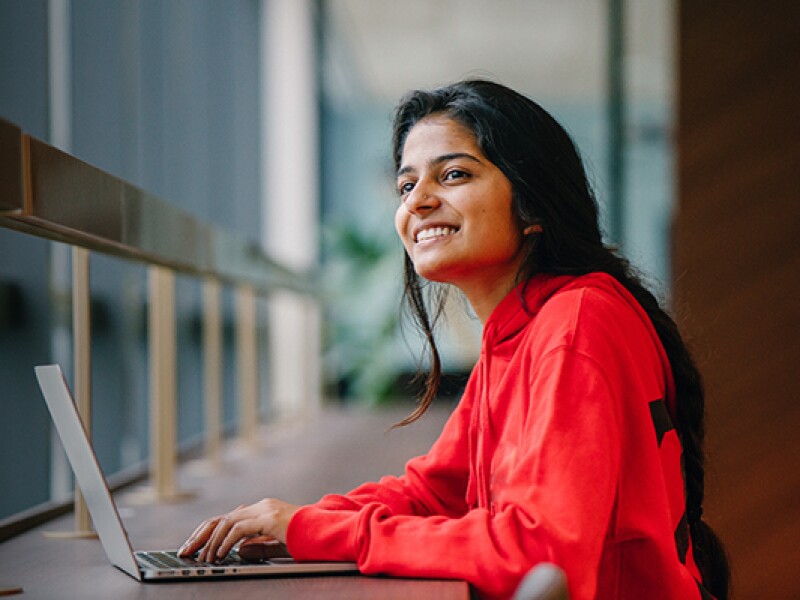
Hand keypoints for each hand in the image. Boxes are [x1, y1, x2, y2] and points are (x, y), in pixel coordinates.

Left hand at [178, 498, 299, 562]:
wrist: (326, 529)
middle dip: (199, 536)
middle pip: (220, 518)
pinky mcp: (269, 518)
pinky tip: (221, 554)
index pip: (227, 519)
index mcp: (261, 511)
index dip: (208, 534)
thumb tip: (238, 550)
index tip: (194, 548)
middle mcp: (260, 506)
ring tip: (204, 559)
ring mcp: (264, 510)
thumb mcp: (277, 544)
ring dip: (211, 543)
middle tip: (185, 552)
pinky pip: (239, 528)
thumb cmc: (306, 537)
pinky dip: (226, 542)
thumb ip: (258, 546)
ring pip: (226, 522)